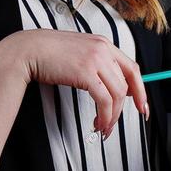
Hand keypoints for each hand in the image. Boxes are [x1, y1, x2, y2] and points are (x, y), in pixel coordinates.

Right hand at [7, 31, 149, 140]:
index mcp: (103, 43)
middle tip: (114, 124)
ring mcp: (95, 60)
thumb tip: (109, 84)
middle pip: (126, 85)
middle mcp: (103, 49)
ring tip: (102, 127)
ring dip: (112, 116)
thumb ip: (96, 63)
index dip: (141, 90)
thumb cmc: (47, 52)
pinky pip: (105, 100)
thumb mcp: (79, 52)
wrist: (28, 49)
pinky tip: (97, 122)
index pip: (132, 68)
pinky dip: (105, 116)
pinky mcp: (86, 73)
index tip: (142, 105)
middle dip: (123, 110)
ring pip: (117, 95)